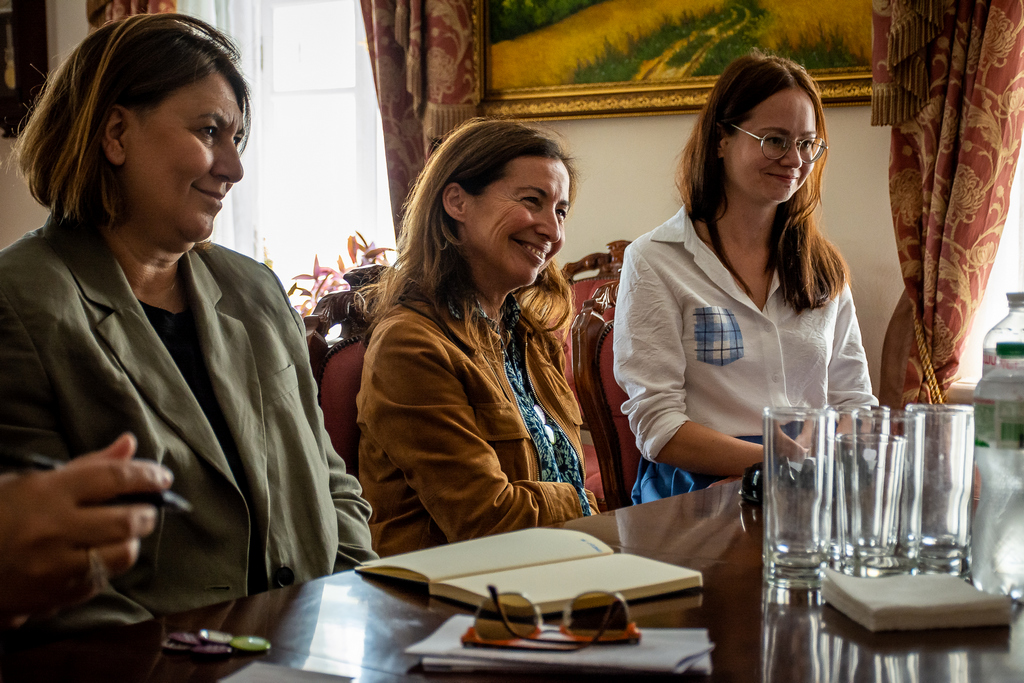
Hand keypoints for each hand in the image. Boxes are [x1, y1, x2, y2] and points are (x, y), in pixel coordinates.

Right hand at [0, 433, 171, 628]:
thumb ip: (86, 466)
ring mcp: (54, 567)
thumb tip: (128, 444)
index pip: (113, 478)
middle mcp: (53, 530)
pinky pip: (100, 581)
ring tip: (120, 535)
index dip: (146, 475)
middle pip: (127, 520)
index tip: (162, 477)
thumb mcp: (30, 481)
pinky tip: (93, 557)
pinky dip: (104, 568)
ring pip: (121, 555)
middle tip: (146, 509)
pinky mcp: (53, 597)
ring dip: (129, 543)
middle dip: (147, 513)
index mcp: (46, 492)